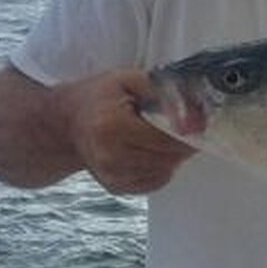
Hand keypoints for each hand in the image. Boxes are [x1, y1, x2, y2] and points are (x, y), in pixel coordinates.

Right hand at [68, 69, 194, 194]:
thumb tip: (197, 114)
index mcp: (112, 127)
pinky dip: (162, 167)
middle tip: (186, 127)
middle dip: (182, 144)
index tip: (199, 122)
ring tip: (162, 136)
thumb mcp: (129, 80)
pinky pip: (155, 182)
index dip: (187, 132)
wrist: (67, 122)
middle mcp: (110, 156)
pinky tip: (152, 150)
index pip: (165, 139)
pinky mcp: (116, 187)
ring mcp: (111, 176)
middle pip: (167, 158)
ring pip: (164, 172)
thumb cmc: (99, 97)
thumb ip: (164, 92)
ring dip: (172, 156)